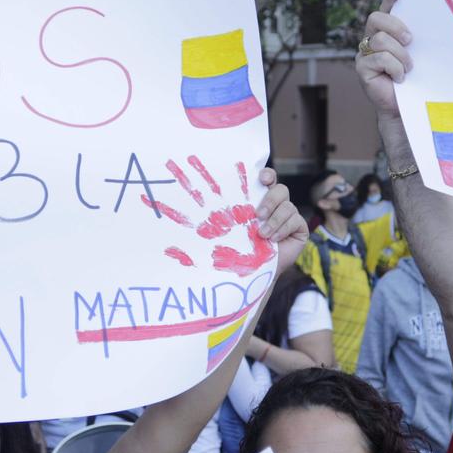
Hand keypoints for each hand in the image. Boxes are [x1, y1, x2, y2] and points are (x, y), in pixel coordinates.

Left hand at [144, 161, 306, 275]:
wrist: (246, 278)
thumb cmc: (228, 253)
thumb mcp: (212, 230)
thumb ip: (195, 213)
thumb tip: (153, 198)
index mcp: (254, 199)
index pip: (265, 177)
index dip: (265, 173)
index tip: (260, 177)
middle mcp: (272, 205)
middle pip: (279, 188)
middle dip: (269, 198)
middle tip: (256, 214)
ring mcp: (287, 216)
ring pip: (287, 202)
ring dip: (273, 218)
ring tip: (260, 234)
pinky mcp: (298, 229)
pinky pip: (295, 219)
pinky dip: (282, 228)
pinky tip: (271, 240)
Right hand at [357, 0, 413, 117]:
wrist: (407, 108)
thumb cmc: (417, 80)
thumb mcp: (421, 54)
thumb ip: (420, 38)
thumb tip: (440, 17)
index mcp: (388, 32)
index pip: (386, 7)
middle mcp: (372, 39)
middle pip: (376, 18)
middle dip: (395, 26)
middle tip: (410, 40)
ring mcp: (365, 53)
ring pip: (380, 40)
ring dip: (400, 54)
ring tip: (409, 68)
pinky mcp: (362, 68)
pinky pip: (380, 58)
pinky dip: (395, 68)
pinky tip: (400, 78)